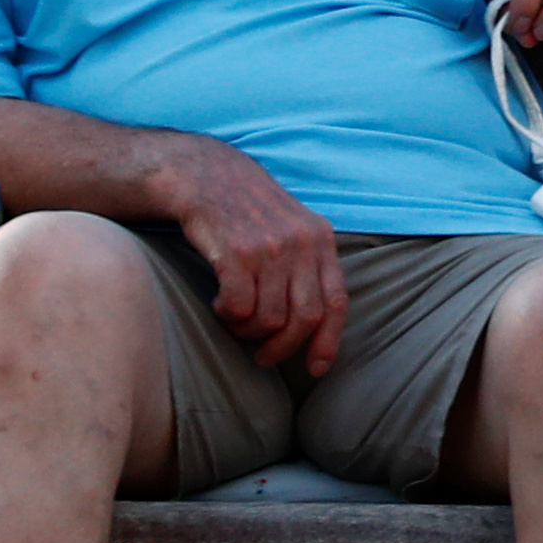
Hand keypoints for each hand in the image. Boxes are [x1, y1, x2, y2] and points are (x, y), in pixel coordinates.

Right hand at [148, 131, 349, 378]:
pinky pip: (239, 308)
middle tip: (262, 356)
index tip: (315, 368)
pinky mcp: (236, 252)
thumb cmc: (249, 210)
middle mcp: (300, 244)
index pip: (336, 302)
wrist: (206, 174)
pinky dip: (228, 316)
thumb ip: (310, 266)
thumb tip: (316, 325)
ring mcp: (269, 247)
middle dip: (282, 348)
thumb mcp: (294, 227)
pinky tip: (219, 303)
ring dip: (248, 331)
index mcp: (320, 240)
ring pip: (269, 319)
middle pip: (304, 318)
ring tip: (235, 320)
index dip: (328, 341)